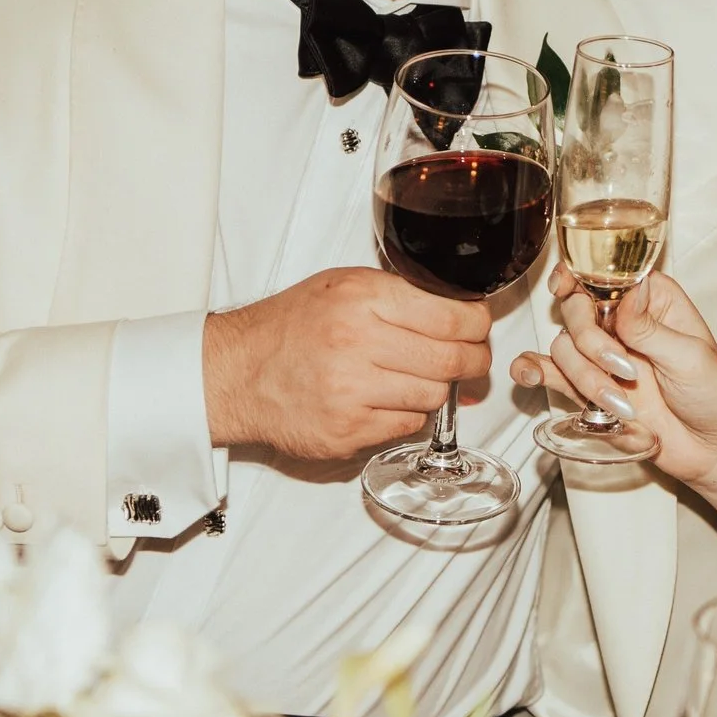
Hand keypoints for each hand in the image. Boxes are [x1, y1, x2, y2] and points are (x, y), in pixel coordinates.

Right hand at [203, 268, 489, 459]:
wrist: (236, 372)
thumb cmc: (290, 327)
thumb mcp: (343, 285)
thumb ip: (400, 293)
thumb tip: (463, 314)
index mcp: (361, 299)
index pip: (452, 316)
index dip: (478, 325)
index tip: (479, 329)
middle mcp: (357, 342)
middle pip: (452, 359)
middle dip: (473, 361)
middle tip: (472, 360)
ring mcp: (352, 391)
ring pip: (435, 395)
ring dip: (437, 389)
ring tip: (417, 377)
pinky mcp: (347, 431)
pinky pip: (408, 425)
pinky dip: (408, 414)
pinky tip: (388, 400)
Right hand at [510, 268, 716, 489]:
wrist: (714, 449)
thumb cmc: (715, 397)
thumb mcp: (691, 358)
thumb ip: (650, 329)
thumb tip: (626, 293)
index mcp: (653, 301)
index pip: (607, 273)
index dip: (580, 273)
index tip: (565, 285)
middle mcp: (623, 322)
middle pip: (576, 308)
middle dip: (589, 339)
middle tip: (621, 367)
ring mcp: (604, 355)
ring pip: (564, 345)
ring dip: (584, 375)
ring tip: (623, 404)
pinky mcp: (590, 386)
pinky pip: (549, 371)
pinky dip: (533, 370)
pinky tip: (530, 375)